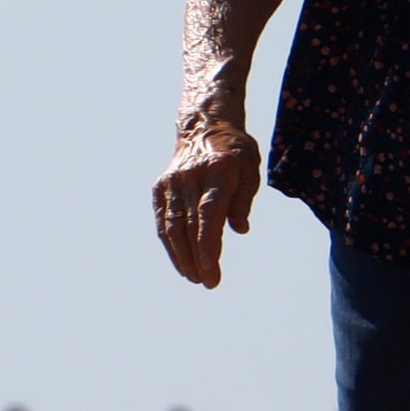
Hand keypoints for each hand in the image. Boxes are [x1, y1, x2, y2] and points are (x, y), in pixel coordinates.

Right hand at [156, 121, 263, 286]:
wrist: (203, 128)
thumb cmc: (234, 153)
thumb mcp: (250, 170)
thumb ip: (243, 200)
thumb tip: (240, 229)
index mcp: (217, 170)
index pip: (209, 212)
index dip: (209, 242)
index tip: (211, 268)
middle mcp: (190, 176)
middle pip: (190, 224)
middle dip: (199, 258)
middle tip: (210, 282)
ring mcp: (172, 182)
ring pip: (172, 226)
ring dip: (183, 257)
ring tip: (196, 278)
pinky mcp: (160, 188)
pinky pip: (163, 222)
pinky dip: (171, 246)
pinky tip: (182, 264)